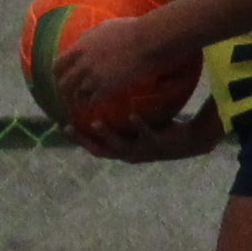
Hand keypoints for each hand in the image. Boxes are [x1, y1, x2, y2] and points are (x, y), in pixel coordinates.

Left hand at [50, 15, 174, 126]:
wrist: (147, 40)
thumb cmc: (129, 30)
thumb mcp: (103, 27)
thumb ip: (88, 35)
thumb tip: (80, 38)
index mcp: (79, 48)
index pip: (58, 65)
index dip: (59, 74)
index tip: (63, 79)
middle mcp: (82, 64)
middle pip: (64, 84)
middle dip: (66, 92)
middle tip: (71, 97)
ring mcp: (94, 77)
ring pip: (77, 95)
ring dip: (80, 101)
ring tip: (84, 105)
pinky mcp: (107, 88)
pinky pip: (92, 102)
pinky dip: (93, 105)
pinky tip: (98, 106)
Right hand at [75, 107, 223, 162]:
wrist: (191, 142)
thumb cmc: (159, 132)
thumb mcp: (136, 128)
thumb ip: (119, 119)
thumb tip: (102, 96)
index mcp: (122, 151)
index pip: (94, 147)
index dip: (77, 140)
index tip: (61, 126)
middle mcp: (130, 155)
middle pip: (101, 151)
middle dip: (84, 141)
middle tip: (68, 127)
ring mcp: (145, 151)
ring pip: (121, 146)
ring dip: (107, 135)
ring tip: (95, 122)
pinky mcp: (160, 144)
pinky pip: (148, 134)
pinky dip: (140, 126)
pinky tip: (132, 114)